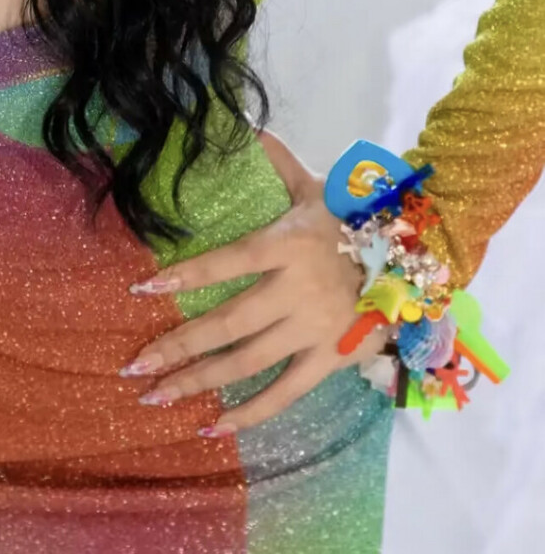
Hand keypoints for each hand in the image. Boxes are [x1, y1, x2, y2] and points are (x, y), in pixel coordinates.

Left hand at [121, 129, 393, 432]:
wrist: (419, 258)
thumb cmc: (356, 222)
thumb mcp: (316, 187)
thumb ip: (278, 164)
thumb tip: (247, 128)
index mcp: (287, 245)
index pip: (227, 261)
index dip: (186, 275)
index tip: (143, 287)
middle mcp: (296, 291)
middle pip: (226, 323)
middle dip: (177, 346)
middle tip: (134, 366)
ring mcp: (313, 330)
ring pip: (246, 362)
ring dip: (198, 380)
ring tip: (156, 396)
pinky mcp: (331, 360)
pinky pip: (285, 393)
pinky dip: (250, 413)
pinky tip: (214, 425)